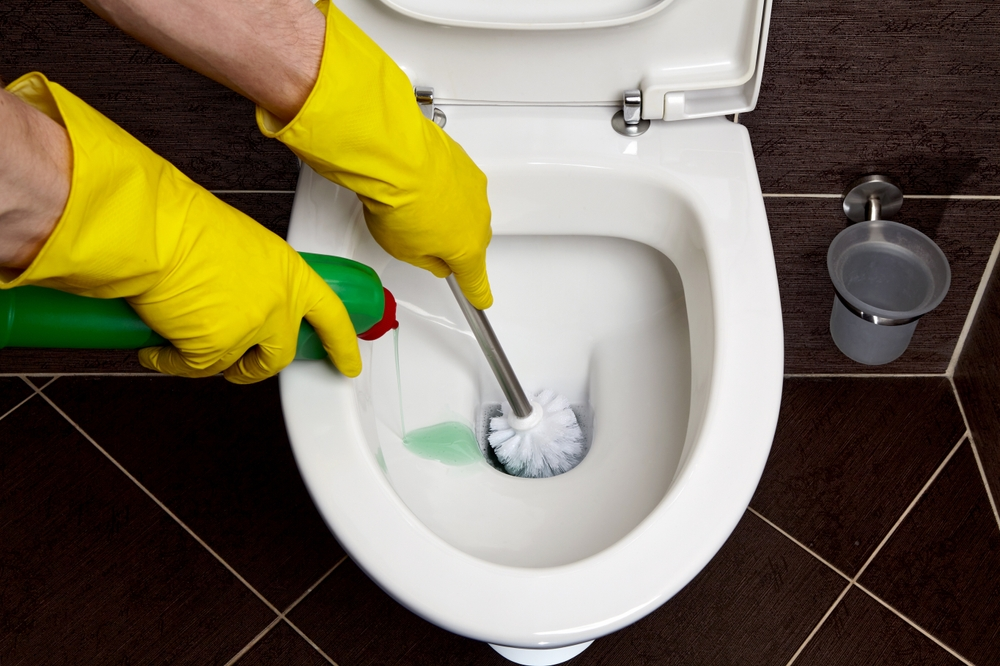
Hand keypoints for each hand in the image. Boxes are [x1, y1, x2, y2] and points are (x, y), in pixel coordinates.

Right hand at [1, 72, 360, 382]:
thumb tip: (235, 295)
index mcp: (290, 272)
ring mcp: (248, 329)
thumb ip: (251, 276)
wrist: (153, 229)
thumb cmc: (183, 223)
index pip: (331, 315)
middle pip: (280, 353)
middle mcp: (277, 304)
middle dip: (258, 367)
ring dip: (211, 362)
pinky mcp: (213, 348)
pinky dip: (170, 362)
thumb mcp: (240, 246)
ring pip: (233, 363)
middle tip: (241, 368)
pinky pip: (193, 367)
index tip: (349, 364)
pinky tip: (156, 349)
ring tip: (185, 348)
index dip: (342, 344)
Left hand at [257, 0, 493, 307]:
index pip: (475, 280)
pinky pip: (457, 181)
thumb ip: (427, 259)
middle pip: (470, 240)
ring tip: (414, 204)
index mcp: (467, 250)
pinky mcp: (465, 163)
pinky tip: (420, 183)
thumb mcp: (404, 250)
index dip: (478, 292)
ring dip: (445, 210)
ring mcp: (475, 189)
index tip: (482, 298)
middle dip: (450, 241)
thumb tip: (436, 258)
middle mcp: (479, 220)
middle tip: (421, 238)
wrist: (397, 157)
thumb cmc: (399, 204)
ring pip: (464, 208)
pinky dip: (443, 185)